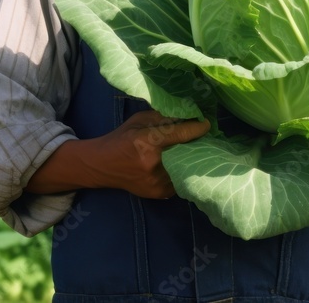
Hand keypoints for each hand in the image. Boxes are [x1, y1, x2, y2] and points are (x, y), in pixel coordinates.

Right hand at [25, 110, 208, 198]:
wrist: (101, 166)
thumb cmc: (121, 138)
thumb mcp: (139, 120)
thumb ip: (163, 118)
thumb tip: (188, 115)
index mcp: (147, 142)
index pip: (180, 134)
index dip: (196, 128)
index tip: (206, 124)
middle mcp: (153, 164)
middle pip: (186, 152)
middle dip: (196, 144)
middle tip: (203, 137)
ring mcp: (156, 182)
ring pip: (185, 168)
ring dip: (190, 159)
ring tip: (194, 150)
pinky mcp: (158, 193)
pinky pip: (179, 180)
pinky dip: (182, 171)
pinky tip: (182, 164)